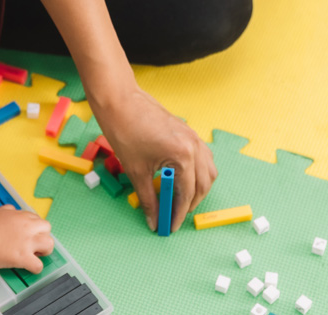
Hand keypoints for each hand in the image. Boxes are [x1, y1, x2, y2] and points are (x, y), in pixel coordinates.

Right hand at [0, 207, 53, 272]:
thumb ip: (8, 210)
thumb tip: (12, 211)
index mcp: (22, 216)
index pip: (37, 219)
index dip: (34, 228)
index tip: (29, 234)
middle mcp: (28, 227)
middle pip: (47, 228)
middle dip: (43, 235)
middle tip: (34, 243)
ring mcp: (27, 242)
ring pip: (49, 244)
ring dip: (45, 250)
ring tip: (35, 254)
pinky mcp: (24, 257)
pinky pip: (39, 265)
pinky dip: (35, 268)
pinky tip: (29, 267)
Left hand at [91, 81, 217, 232]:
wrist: (119, 100)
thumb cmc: (124, 131)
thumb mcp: (135, 170)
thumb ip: (148, 198)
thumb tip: (154, 220)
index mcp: (183, 156)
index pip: (187, 193)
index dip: (178, 213)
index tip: (170, 227)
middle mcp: (194, 146)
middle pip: (203, 185)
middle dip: (190, 203)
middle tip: (174, 216)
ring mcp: (194, 137)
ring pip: (208, 171)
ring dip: (197, 188)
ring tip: (179, 200)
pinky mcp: (188, 132)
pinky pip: (203, 157)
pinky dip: (197, 172)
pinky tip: (181, 178)